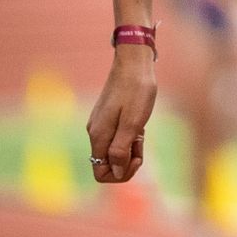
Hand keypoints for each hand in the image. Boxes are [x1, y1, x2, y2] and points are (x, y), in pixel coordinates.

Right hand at [85, 49, 155, 182]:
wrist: (134, 63)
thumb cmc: (136, 90)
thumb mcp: (133, 123)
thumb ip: (121, 149)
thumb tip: (116, 171)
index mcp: (99, 136)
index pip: (100, 173)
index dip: (120, 173)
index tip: (136, 158)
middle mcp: (95, 133)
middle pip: (106, 165)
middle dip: (126, 163)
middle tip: (141, 146)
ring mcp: (101, 125)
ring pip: (113, 152)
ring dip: (129, 151)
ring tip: (141, 135)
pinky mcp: (108, 118)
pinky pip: (116, 139)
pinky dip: (129, 139)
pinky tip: (139, 129)